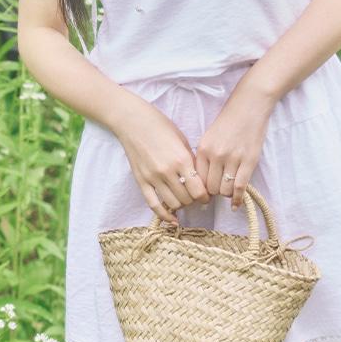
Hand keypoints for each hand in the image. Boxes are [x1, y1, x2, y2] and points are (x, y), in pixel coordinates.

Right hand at [118, 105, 210, 224]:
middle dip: (194, 200)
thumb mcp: (182, 140)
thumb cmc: (160, 126)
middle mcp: (168, 171)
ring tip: (183, 198)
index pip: (199, 190)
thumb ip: (191, 162)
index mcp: (182, 159)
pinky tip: (172, 219)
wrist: (133, 121)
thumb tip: (200, 181)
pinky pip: (153, 205)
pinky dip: (164, 215)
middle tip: (195, 196)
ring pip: (173, 204)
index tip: (207, 195)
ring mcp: (153, 178)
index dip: (206, 196)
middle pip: (187, 199)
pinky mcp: (141, 181)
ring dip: (181, 205)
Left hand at [193, 81, 275, 209]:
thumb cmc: (229, 121)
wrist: (249, 106)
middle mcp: (216, 155)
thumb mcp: (209, 136)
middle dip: (214, 192)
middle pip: (210, 187)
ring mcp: (233, 159)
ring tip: (229, 189)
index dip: (200, 189)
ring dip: (226, 193)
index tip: (204, 193)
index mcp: (203, 148)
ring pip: (225, 190)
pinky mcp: (248, 161)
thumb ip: (204, 156)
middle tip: (218, 191)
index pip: (196, 179)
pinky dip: (237, 199)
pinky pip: (240, 187)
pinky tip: (236, 205)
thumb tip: (200, 181)